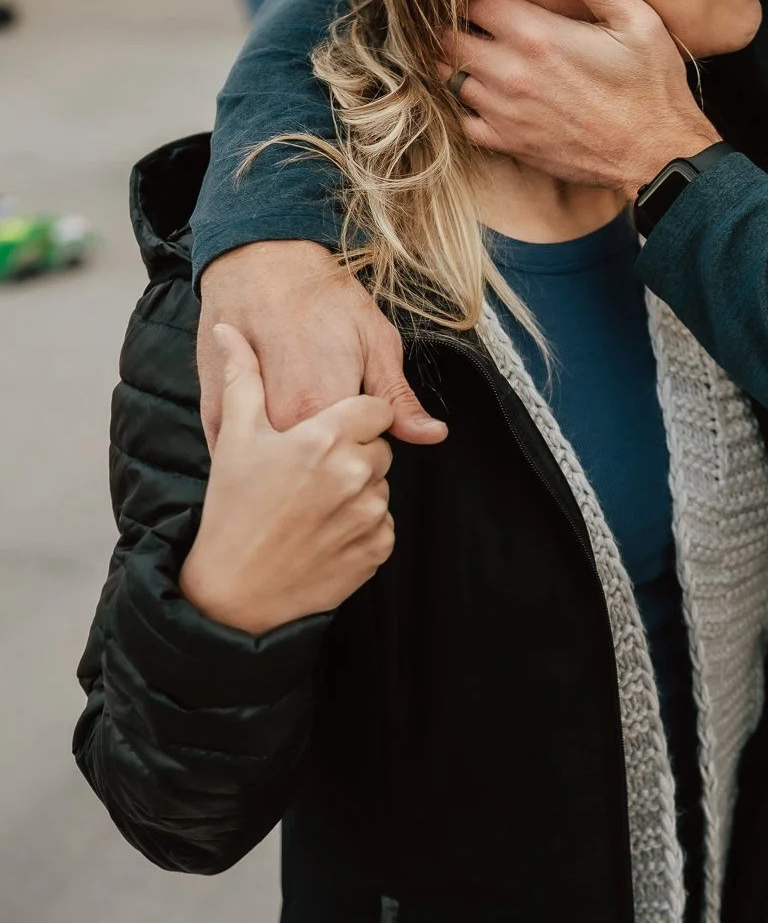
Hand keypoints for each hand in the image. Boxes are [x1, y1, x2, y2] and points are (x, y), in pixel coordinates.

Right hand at [181, 326, 396, 634]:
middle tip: (311, 472)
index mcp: (324, 439)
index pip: (375, 409)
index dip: (355, 417)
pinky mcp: (378, 549)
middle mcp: (355, 473)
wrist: (236, 591)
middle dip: (354, 454)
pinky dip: (361, 525)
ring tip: (312, 505)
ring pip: (382, 485)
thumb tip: (228, 330)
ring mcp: (370, 513)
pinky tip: (323, 531)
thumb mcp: (235, 437)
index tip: (331, 430)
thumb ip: (242, 377)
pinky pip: (383, 523)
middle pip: (379, 446)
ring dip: (357, 490)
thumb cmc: (232, 509)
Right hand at [197, 241, 445, 453]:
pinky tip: (271, 426)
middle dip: (332, 451)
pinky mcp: (215, 416)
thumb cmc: (320, 297)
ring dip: (294, 457)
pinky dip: (260, 453)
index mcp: (324, 409)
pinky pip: (243, 455)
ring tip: (299, 411)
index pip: (360, 457)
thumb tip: (432, 435)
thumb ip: (398, 399)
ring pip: (280, 467)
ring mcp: (242, 422)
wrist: (260, 262)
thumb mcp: (375, 341)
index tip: (363, 415)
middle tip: (331, 404)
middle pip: (318, 468)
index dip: (367, 440)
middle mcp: (280, 423)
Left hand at [449, 0, 719, 192]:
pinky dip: (466, 104)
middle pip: (448, 38)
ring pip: (449, 78)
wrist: (656, 156)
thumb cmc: (651, 88)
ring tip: (476, 51)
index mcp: (536, 36)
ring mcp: (505, 112)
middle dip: (454, 23)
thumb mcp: (637, 23)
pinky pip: (463, 120)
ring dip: (456, 62)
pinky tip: (486, 94)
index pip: (472, 0)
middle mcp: (510, 74)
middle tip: (472, 18)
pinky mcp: (509, 143)